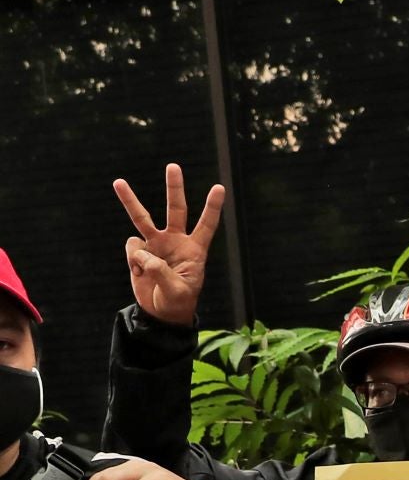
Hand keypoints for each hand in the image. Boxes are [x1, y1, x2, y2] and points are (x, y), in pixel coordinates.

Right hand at [114, 164, 225, 326]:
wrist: (161, 312)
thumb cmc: (178, 302)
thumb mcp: (176, 291)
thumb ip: (160, 272)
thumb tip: (142, 253)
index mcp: (194, 250)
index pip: (206, 225)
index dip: (212, 207)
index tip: (220, 187)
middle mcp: (175, 241)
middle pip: (175, 209)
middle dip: (174, 188)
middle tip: (174, 166)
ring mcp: (156, 244)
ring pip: (141, 218)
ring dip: (130, 200)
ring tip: (118, 182)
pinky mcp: (139, 251)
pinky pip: (132, 248)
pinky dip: (133, 260)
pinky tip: (139, 272)